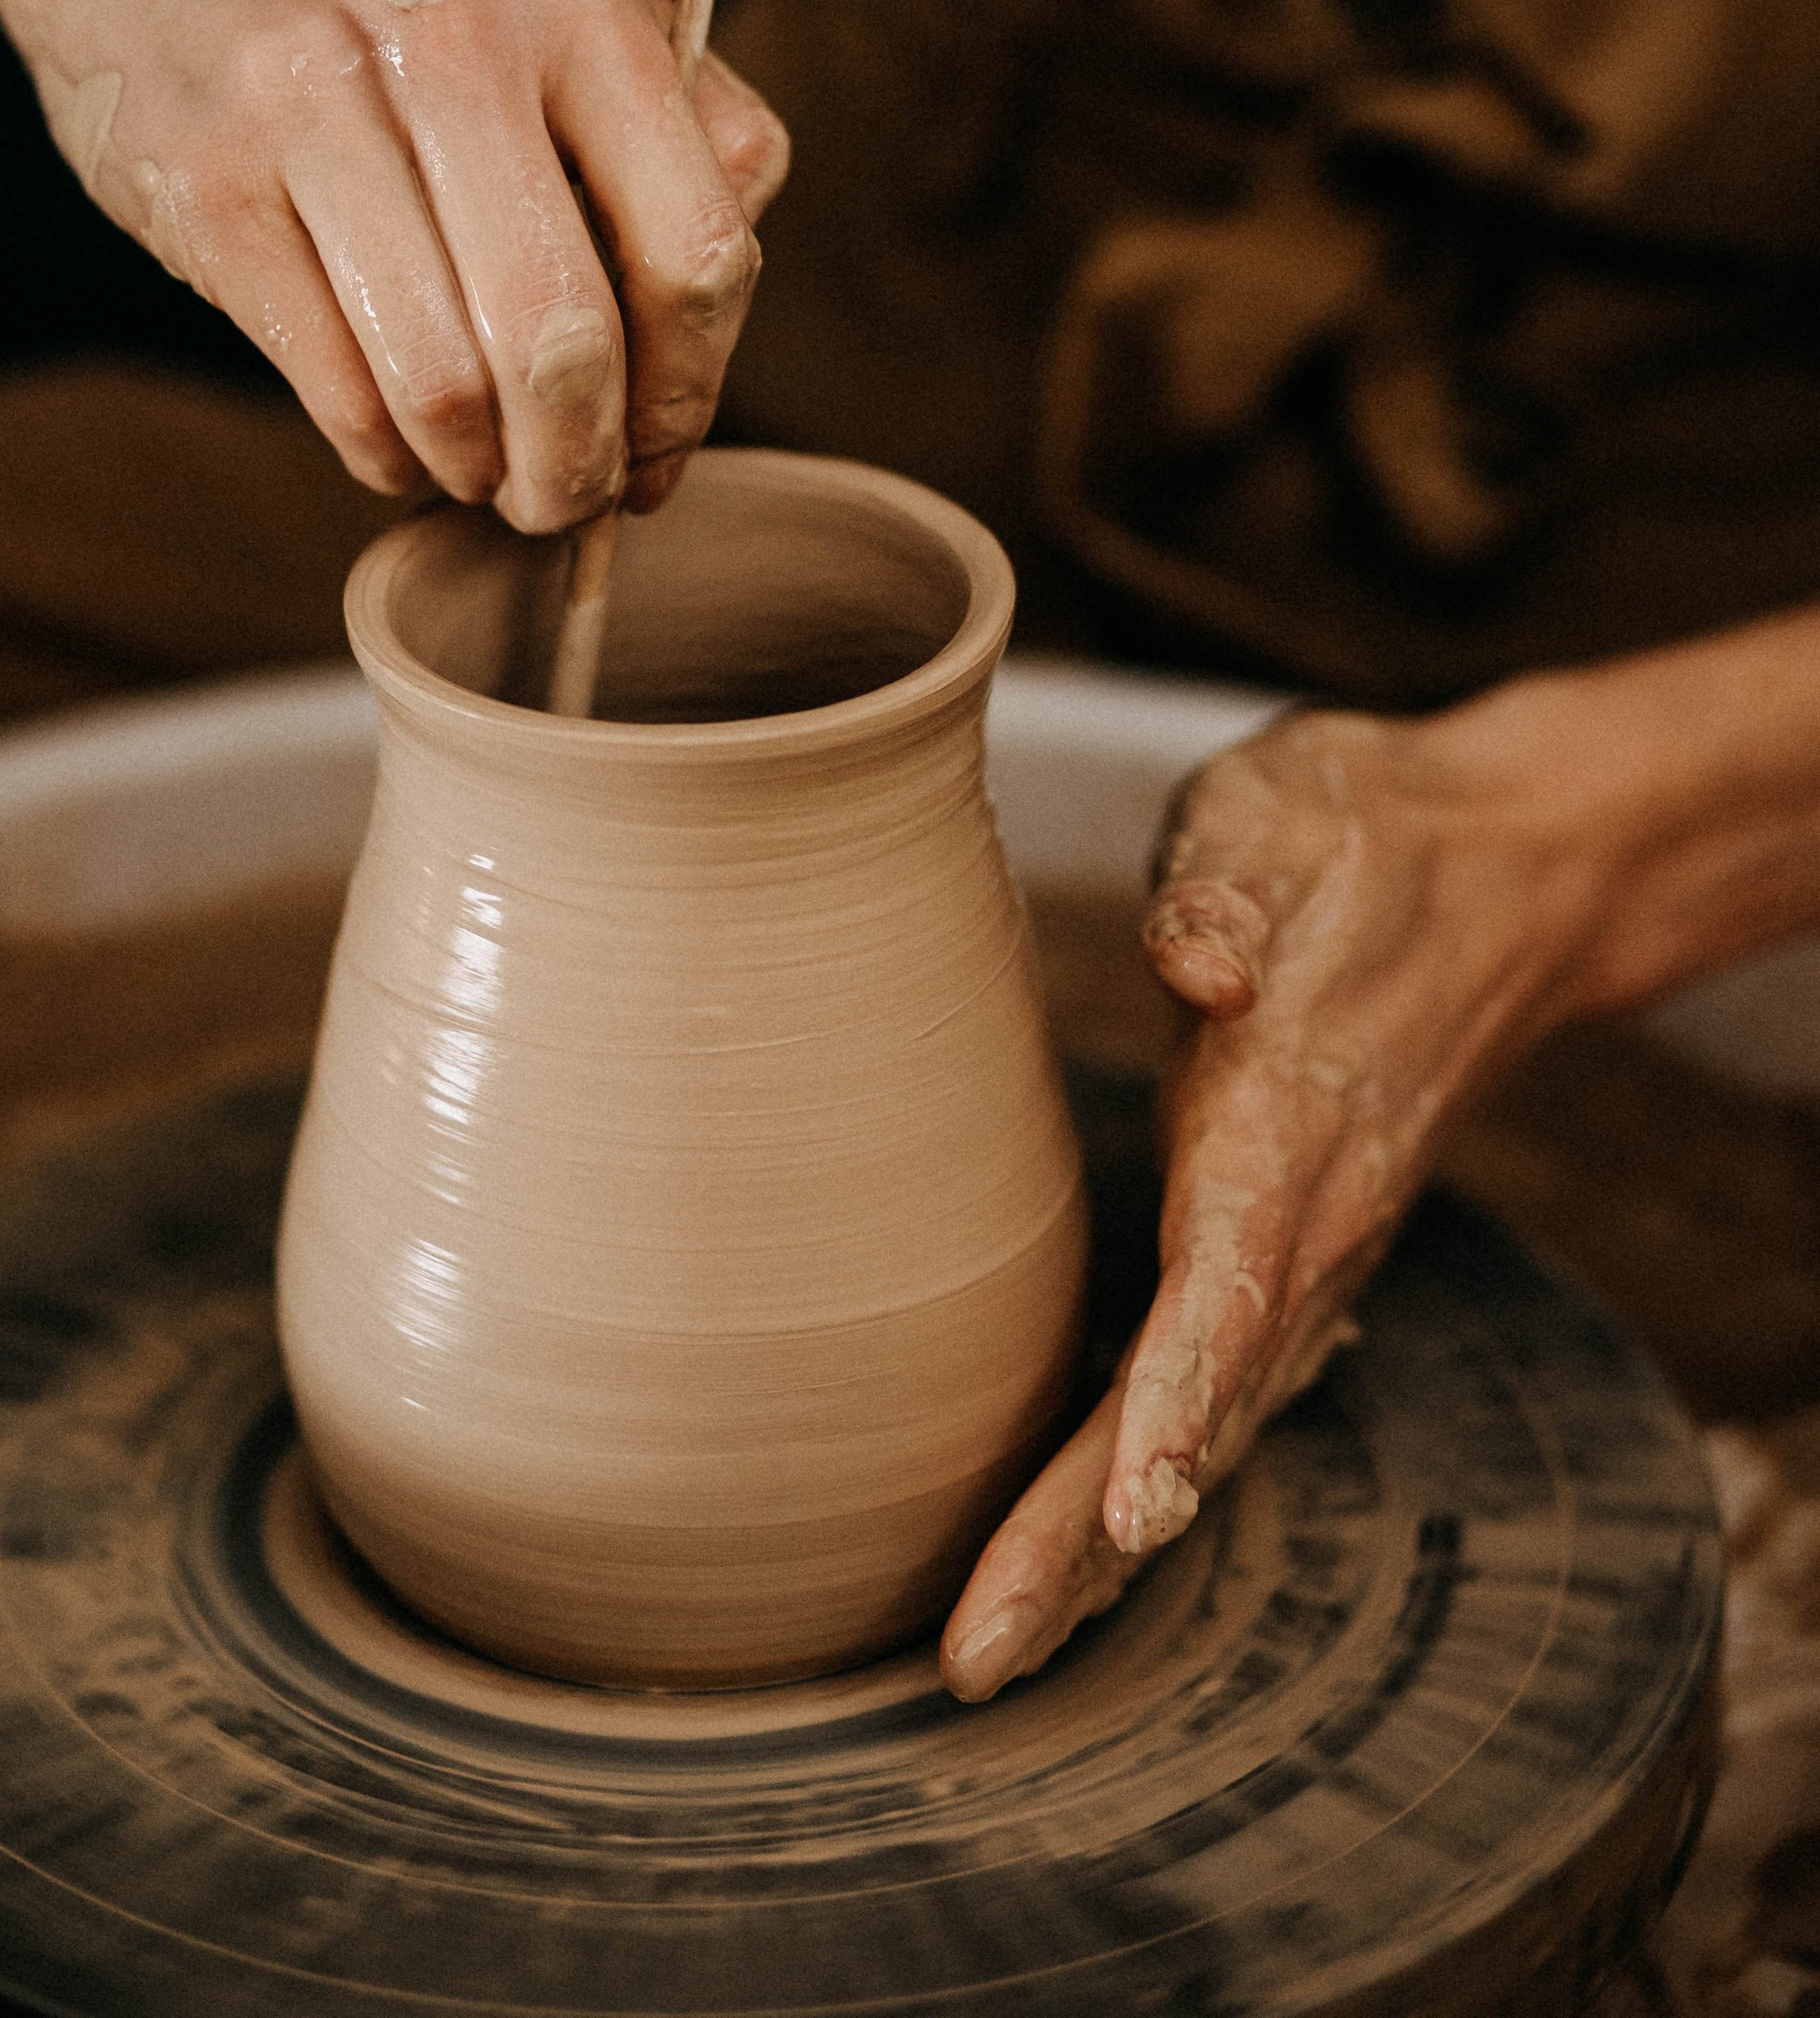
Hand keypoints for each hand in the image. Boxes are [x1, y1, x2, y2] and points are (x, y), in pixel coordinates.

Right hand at [2, 0, 788, 524]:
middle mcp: (449, 34)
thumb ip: (664, 110)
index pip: (697, 246)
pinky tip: (390, 437)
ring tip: (474, 470)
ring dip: (473, 470)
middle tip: (565, 501)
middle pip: (566, 339)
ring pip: (444, 382)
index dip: (690, 389)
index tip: (661, 452)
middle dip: (578, 466)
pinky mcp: (207, 179)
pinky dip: (377, 448)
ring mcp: (313, 104)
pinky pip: (330, 381)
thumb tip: (709, 327)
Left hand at [941, 694, 1635, 1702]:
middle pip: (1197, 1402)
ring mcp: (1303, 1244)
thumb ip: (1232, 885)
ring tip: (992, 1649)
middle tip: (976, 1657)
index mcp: (1290, 1115)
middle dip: (1086, 1538)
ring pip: (1200, 1418)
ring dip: (1096, 1540)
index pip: (1234, 1278)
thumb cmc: (1353, 834)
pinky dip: (1141, 1479)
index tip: (1133, 1510)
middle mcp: (1304, 1210)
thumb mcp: (1285, 813)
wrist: (1494, 871)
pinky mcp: (1283, 1245)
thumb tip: (1196, 958)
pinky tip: (1068, 1554)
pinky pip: (1209, 1384)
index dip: (1183, 1395)